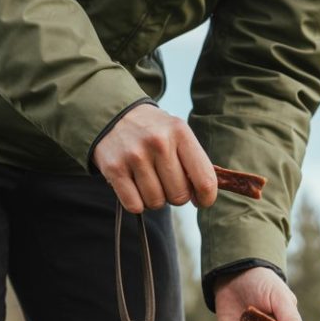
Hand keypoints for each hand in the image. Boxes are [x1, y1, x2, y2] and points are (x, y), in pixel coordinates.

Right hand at [93, 104, 217, 213]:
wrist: (114, 115)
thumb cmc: (153, 132)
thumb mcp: (177, 134)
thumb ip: (194, 162)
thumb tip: (204, 197)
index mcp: (180, 132)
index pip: (205, 181)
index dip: (206, 199)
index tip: (200, 200)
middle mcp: (159, 142)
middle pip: (179, 196)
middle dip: (175, 196)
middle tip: (165, 182)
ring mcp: (135, 155)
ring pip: (156, 203)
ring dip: (154, 199)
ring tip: (148, 181)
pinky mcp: (115, 168)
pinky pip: (135, 205)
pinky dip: (136, 203)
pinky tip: (134, 186)